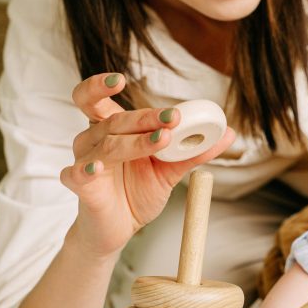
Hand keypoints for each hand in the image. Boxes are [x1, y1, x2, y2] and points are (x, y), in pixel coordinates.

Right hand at [59, 73, 234, 258]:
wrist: (120, 228)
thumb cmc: (137, 192)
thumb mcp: (171, 169)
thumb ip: (195, 150)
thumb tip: (229, 133)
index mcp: (111, 129)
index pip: (95, 98)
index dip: (101, 85)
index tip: (121, 79)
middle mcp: (93, 140)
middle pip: (113, 120)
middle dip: (145, 117)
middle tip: (173, 117)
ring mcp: (85, 162)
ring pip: (106, 144)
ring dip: (136, 141)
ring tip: (162, 140)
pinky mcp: (80, 187)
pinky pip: (78, 174)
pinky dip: (87, 169)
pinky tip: (98, 168)